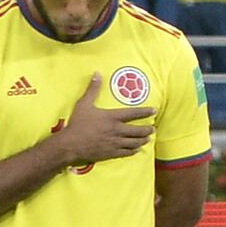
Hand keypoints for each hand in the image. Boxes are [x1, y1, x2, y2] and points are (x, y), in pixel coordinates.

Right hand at [43, 75, 158, 167]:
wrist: (71, 144)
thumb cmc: (77, 123)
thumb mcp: (83, 104)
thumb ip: (93, 89)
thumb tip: (97, 74)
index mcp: (112, 117)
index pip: (134, 113)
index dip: (145, 111)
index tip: (154, 111)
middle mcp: (117, 130)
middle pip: (138, 130)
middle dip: (148, 130)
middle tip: (152, 128)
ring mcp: (115, 143)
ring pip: (135, 142)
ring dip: (143, 140)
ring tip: (147, 138)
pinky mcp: (112, 153)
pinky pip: (127, 152)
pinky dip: (134, 150)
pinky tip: (136, 150)